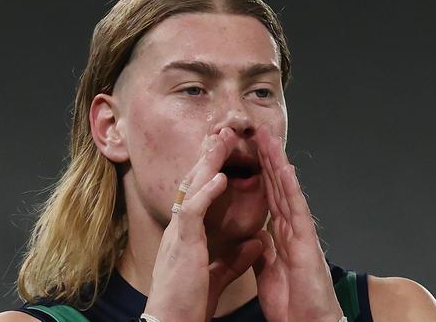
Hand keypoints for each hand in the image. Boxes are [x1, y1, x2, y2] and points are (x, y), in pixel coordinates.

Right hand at [143, 128, 263, 321]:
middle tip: (222, 134)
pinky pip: (193, 212)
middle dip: (209, 158)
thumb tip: (257, 241)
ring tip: (222, 141)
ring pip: (192, 189)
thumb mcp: (217, 275)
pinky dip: (206, 193)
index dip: (211, 173)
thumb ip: (236, 257)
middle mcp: (179, 229)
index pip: (199, 195)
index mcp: (187, 235)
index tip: (225, 155)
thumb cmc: (187, 303)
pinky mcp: (181, 245)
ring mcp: (178, 235)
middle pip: (194, 183)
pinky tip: (220, 178)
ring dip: (208, 164)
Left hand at [253, 124, 343, 321]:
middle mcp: (292, 228)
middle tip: (258, 133)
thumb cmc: (293, 301)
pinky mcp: (307, 242)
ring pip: (287, 191)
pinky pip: (297, 210)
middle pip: (277, 186)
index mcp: (281, 235)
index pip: (268, 196)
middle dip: (267, 159)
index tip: (249, 152)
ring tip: (268, 138)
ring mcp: (301, 232)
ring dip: (278, 163)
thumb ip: (264, 250)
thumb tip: (256, 234)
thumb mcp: (269, 271)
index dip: (260, 174)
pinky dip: (291, 188)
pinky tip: (286, 168)